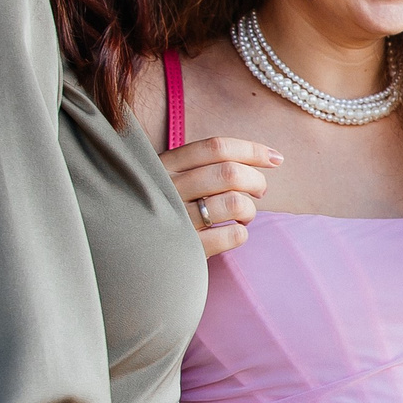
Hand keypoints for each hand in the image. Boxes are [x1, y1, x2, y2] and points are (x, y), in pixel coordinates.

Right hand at [162, 136, 281, 256]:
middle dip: (257, 181)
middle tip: (259, 192)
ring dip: (250, 210)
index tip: (276, 159)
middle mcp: (167, 189)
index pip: (216, 147)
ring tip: (244, 216)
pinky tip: (231, 234)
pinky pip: (231, 236)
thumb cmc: (162, 210)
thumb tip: (266, 158)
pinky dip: (241, 234)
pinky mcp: (185, 249)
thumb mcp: (169, 180)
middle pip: (230, 173)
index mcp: (165, 165)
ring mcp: (175, 219)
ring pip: (235, 204)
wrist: (126, 255)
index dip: (252, 150)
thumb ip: (202, 166)